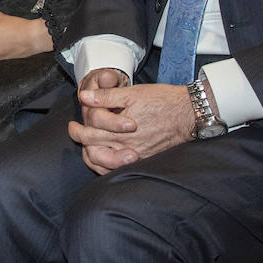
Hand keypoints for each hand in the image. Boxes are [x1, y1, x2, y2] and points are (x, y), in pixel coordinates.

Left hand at [68, 77, 193, 174]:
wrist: (189, 113)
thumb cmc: (163, 101)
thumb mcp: (133, 93)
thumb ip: (106, 96)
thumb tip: (84, 97)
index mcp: (121, 129)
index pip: (90, 134)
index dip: (78, 129)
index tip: (73, 124)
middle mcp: (127, 146)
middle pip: (95, 150)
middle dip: (81, 140)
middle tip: (75, 131)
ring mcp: (137, 156)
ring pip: (106, 164)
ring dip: (93, 156)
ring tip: (87, 146)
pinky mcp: (145, 160)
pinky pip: (121, 170)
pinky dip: (109, 166)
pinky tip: (105, 158)